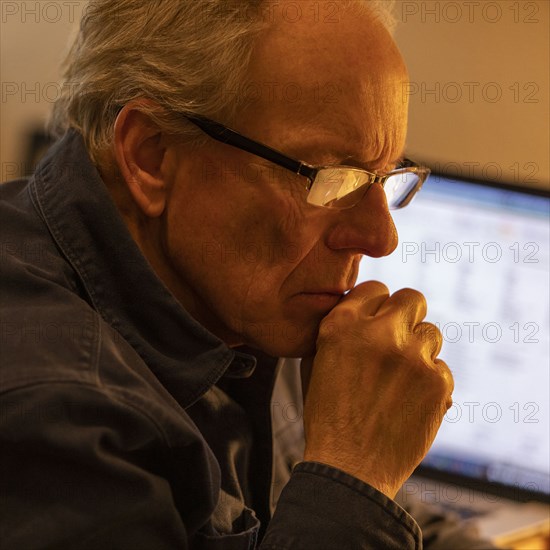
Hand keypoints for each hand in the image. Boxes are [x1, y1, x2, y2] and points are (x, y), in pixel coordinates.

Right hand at [301, 281, 453, 498]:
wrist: (349, 467)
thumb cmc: (327, 415)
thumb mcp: (315, 363)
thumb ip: (338, 329)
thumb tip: (362, 311)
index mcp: (343, 325)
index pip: (376, 288)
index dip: (377, 304)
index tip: (377, 320)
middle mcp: (380, 334)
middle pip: (412, 298)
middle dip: (406, 316)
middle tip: (397, 339)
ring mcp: (412, 357)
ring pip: (431, 332)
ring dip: (418, 349)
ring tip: (401, 376)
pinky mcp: (437, 382)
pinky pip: (441, 366)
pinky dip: (430, 380)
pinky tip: (410, 399)